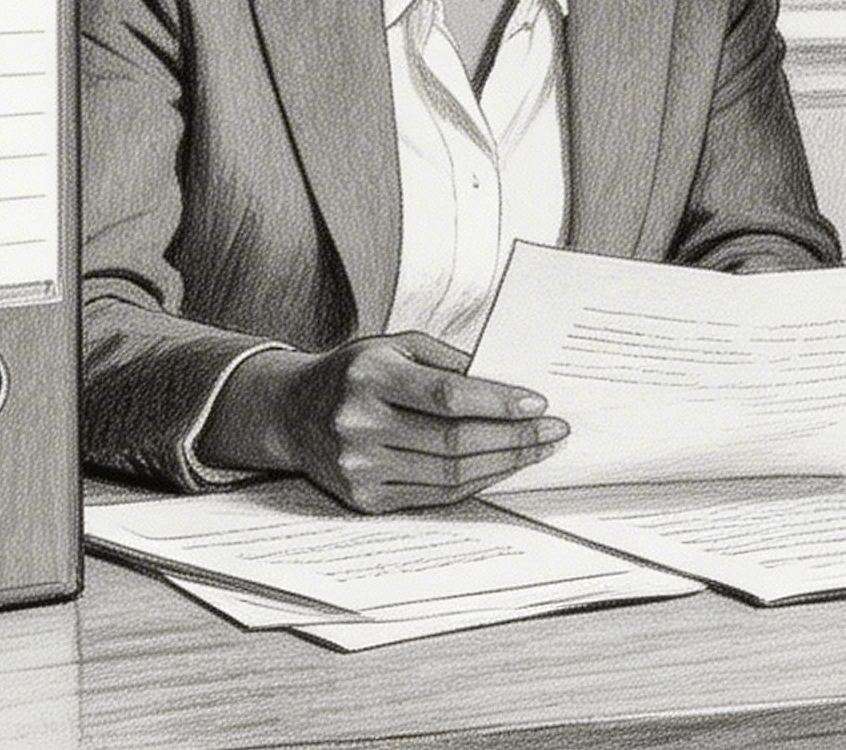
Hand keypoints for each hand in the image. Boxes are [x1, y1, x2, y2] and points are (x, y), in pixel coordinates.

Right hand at [200, 333, 566, 511]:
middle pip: (454, 441)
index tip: (538, 403)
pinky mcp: (364, 498)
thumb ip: (450, 361)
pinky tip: (501, 466)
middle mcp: (359, 424)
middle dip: (514, 437)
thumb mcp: (396, 346)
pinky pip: (435, 495)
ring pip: (450, 474)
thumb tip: (510, 385)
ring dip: (504, 463)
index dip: (498, 402)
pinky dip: (476, 481)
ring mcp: (359, 467)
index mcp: (369, 376)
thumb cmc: (356, 371)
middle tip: (553, 431)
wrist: (292, 412)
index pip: (447, 396)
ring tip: (538, 449)